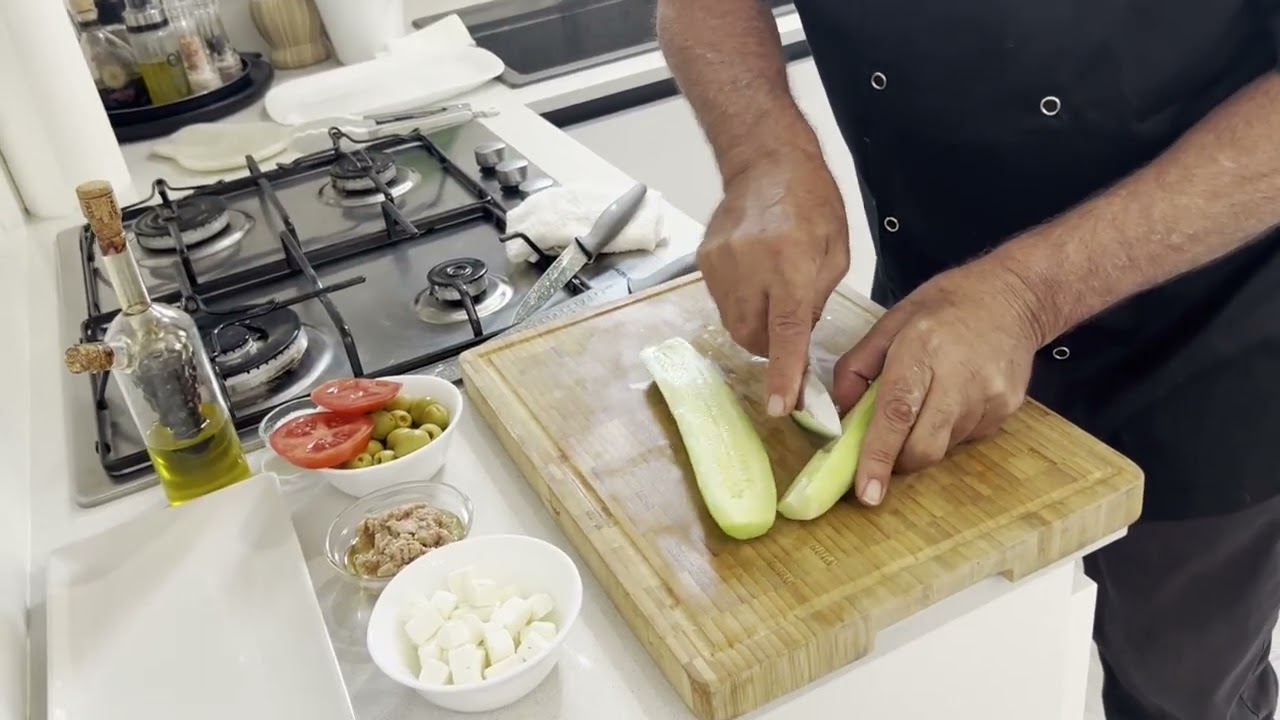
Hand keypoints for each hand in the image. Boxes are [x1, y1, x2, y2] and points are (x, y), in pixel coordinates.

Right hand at [698, 151, 849, 415]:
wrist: (767, 160)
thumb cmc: (812, 203)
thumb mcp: (836, 252)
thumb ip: (817, 300)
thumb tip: (797, 342)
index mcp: (792, 264)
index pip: (786, 332)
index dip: (783, 373)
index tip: (780, 406)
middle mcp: (751, 266)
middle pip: (752, 336)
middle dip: (770, 348)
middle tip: (787, 334)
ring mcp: (721, 264)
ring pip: (733, 325)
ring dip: (754, 325)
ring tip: (771, 295)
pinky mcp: (704, 261)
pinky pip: (721, 302)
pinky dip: (740, 303)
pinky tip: (754, 278)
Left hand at [832, 258, 1046, 505]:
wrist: (1013, 296)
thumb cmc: (943, 306)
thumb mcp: (890, 323)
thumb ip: (857, 367)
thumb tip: (839, 412)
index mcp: (922, 349)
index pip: (897, 413)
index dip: (879, 456)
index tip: (866, 492)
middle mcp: (960, 378)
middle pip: (925, 446)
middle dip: (898, 461)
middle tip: (884, 451)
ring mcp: (990, 397)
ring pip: (944, 447)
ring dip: (923, 439)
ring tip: (926, 400)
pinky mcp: (1007, 410)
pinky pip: (966, 438)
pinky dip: (947, 429)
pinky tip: (952, 397)